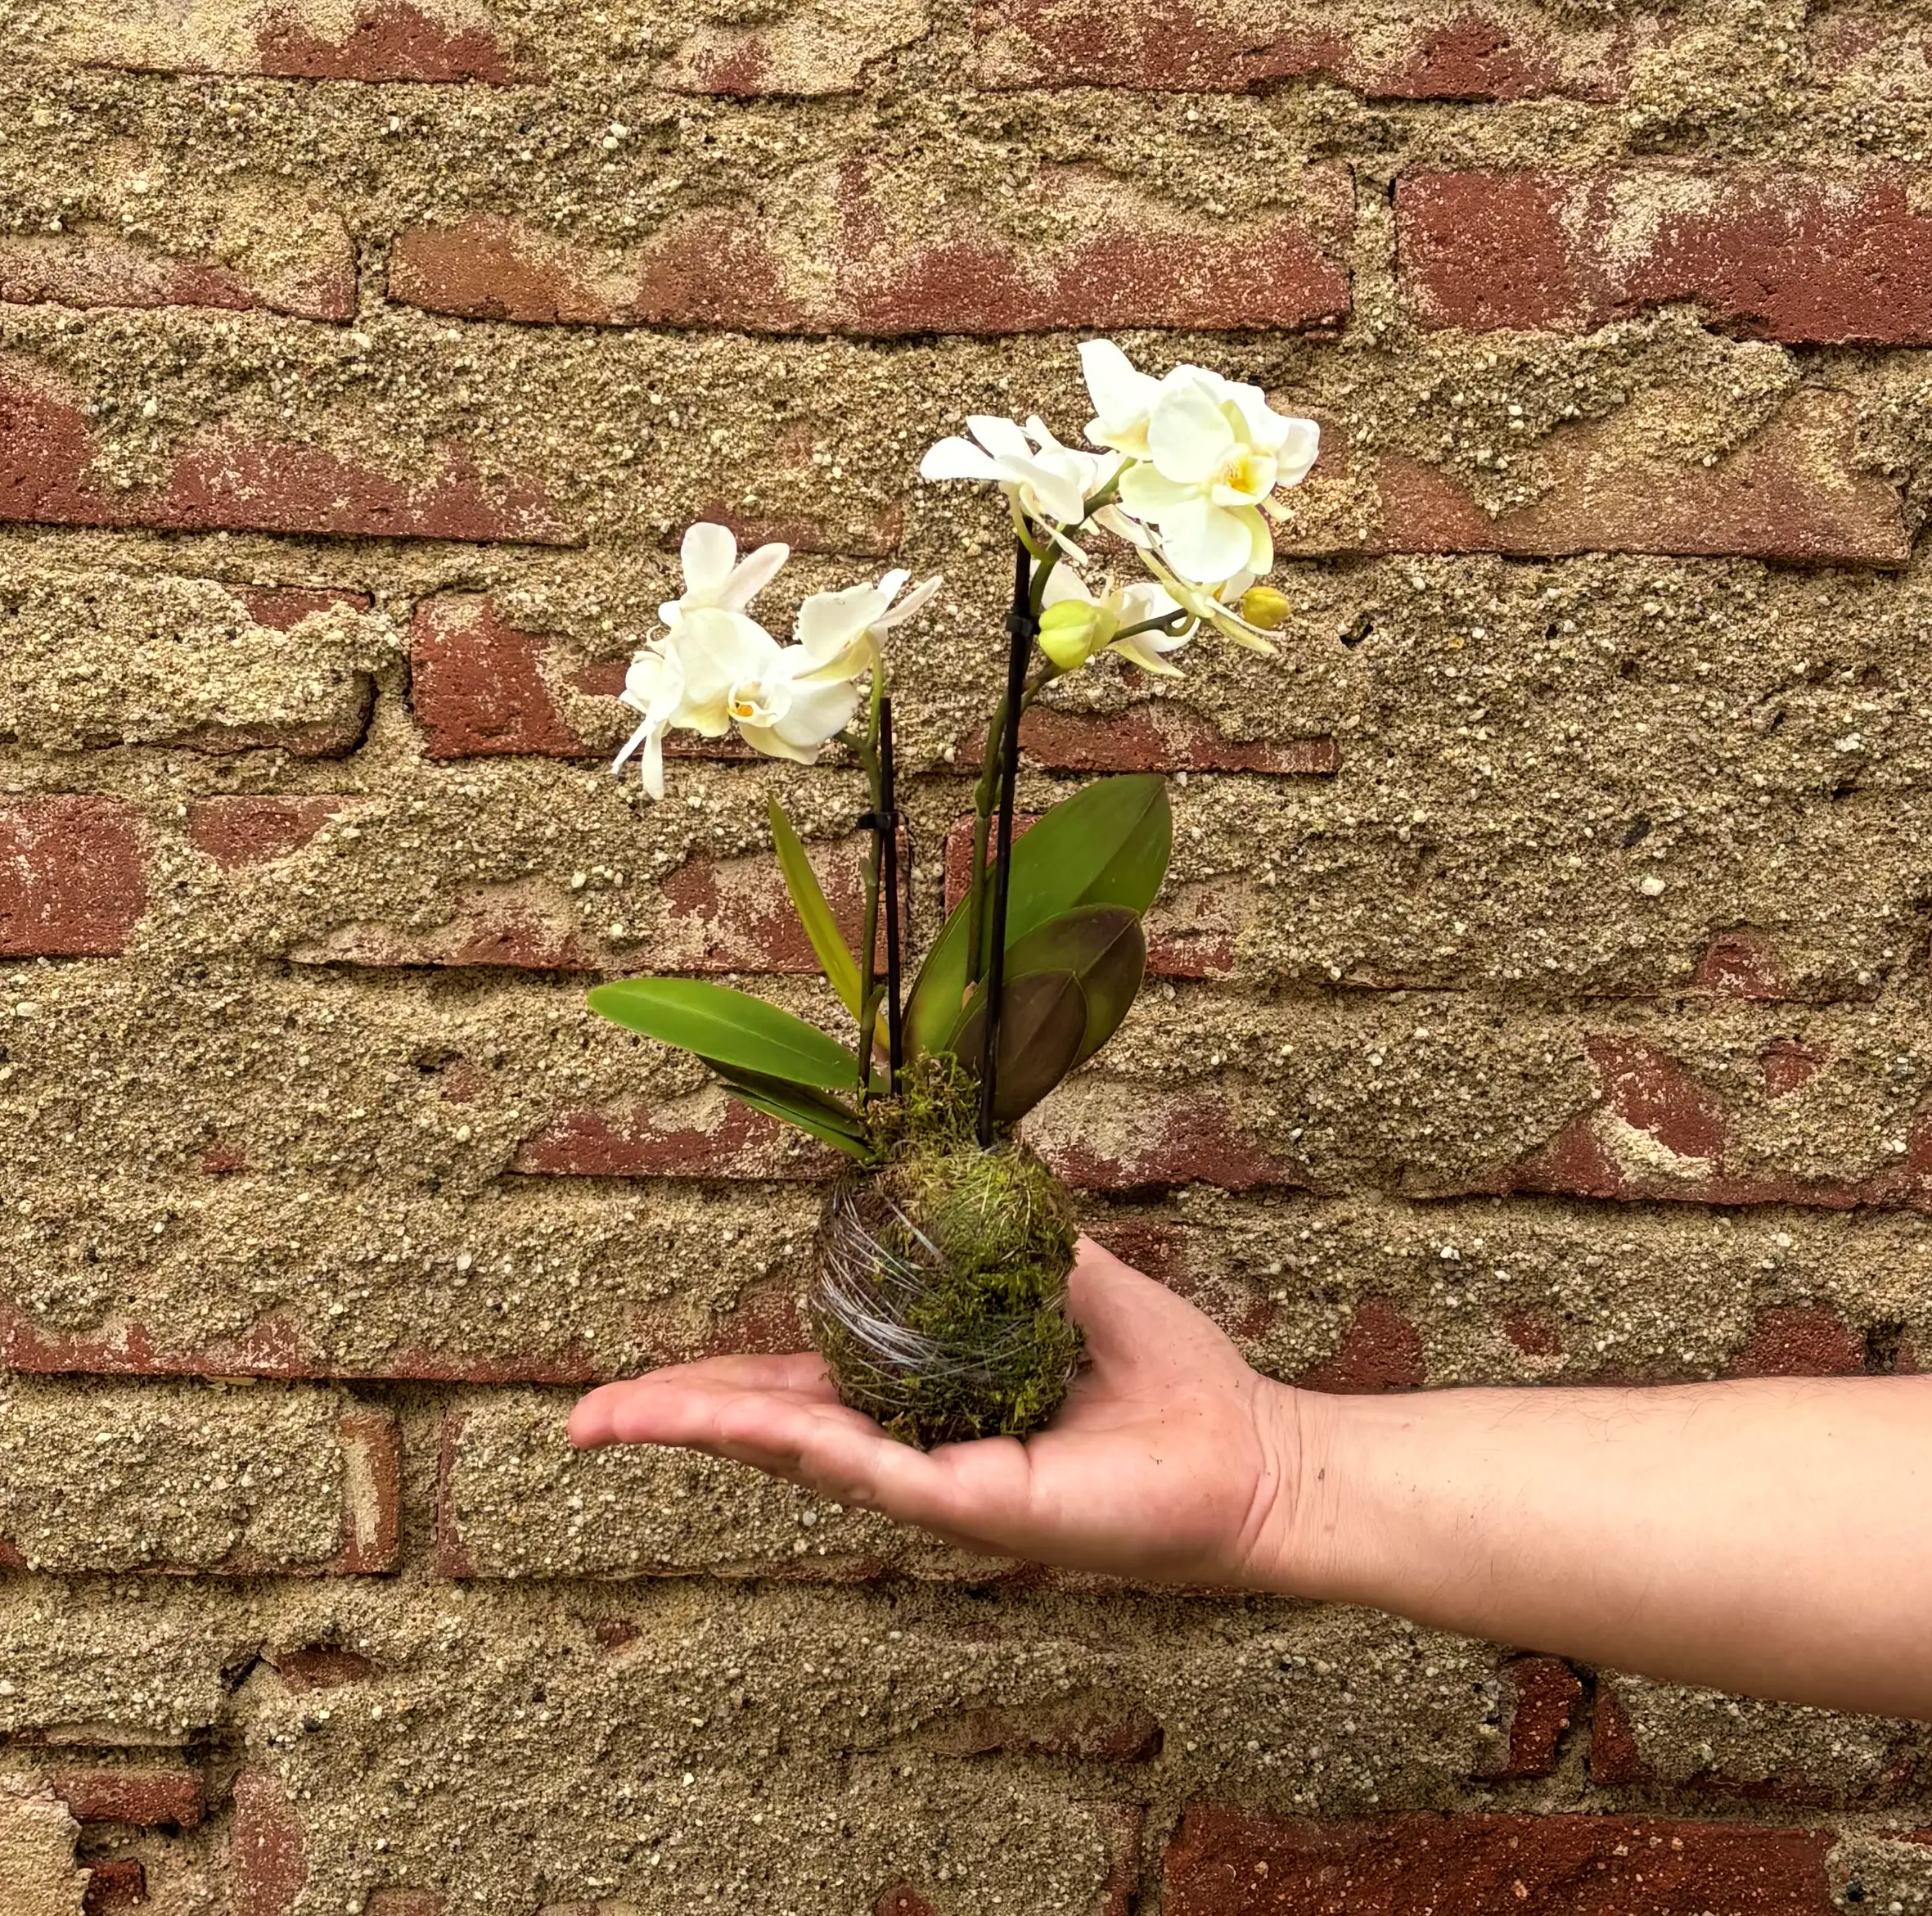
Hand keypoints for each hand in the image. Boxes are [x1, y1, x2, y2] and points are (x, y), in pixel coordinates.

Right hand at [569, 1235, 1309, 1585]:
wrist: (1246, 1449)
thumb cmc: (1164, 1378)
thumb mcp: (1067, 1281)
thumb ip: (1001, 1241)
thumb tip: (953, 1176)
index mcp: (929, 1400)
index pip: (806, 1389)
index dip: (724, 1384)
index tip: (650, 1382)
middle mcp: (919, 1448)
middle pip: (778, 1431)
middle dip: (681, 1420)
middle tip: (586, 1421)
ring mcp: (940, 1483)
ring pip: (803, 1454)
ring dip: (711, 1432)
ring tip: (620, 1420)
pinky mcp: (977, 1503)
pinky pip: (877, 1468)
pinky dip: (805, 1444)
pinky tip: (742, 1425)